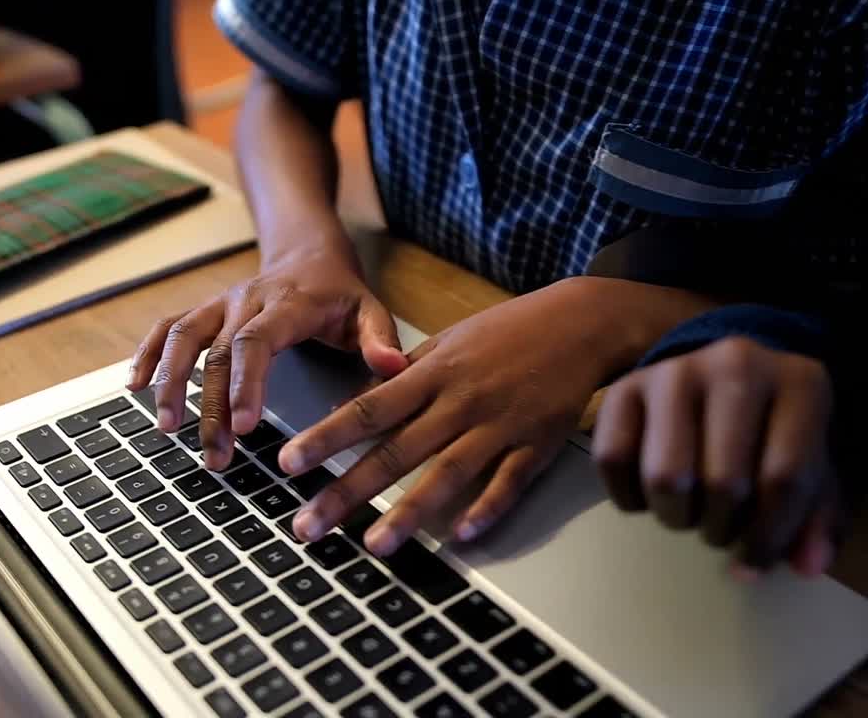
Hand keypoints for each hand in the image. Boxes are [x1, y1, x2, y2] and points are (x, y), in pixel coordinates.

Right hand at [127, 243, 407, 468]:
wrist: (309, 253)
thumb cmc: (341, 295)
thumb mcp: (370, 311)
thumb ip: (381, 340)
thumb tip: (393, 368)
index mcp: (288, 303)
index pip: (257, 342)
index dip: (246, 383)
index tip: (245, 427)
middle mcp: (245, 300)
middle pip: (217, 353)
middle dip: (211, 407)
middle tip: (214, 456)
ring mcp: (220, 304)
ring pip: (183, 338)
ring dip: (170, 383)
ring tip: (167, 429)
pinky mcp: (204, 311)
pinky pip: (167, 328)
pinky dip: (147, 355)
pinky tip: (134, 388)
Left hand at [279, 277, 705, 555]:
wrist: (580, 322)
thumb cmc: (507, 332)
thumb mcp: (447, 342)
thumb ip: (401, 378)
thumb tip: (351, 407)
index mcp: (432, 374)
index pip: (367, 410)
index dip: (325, 438)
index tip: (288, 463)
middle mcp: (459, 401)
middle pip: (395, 451)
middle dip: (347, 491)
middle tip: (307, 526)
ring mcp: (498, 425)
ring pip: (447, 474)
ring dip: (409, 513)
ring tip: (373, 546)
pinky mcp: (536, 444)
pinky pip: (508, 482)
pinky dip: (488, 509)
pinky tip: (464, 536)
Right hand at [593, 337, 845, 577]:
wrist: (725, 378)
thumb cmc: (775, 433)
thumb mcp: (816, 471)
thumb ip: (818, 521)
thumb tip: (806, 566)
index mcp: (800, 382)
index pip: (785, 478)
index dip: (769, 536)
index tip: (754, 563)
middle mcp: (736, 363)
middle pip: (723, 482)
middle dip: (720, 528)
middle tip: (721, 531)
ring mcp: (675, 370)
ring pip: (665, 475)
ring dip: (676, 516)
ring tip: (690, 514)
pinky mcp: (624, 386)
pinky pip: (613, 460)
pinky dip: (629, 497)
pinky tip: (651, 496)